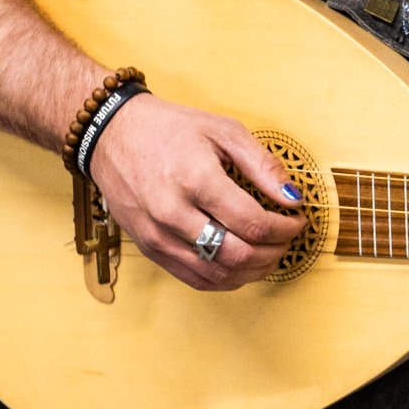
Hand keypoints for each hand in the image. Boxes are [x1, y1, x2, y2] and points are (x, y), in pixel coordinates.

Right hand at [83, 93, 304, 290]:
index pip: (253, 223)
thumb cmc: (169, 128)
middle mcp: (173, 213)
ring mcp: (157, 235)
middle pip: (238, 255)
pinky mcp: (148, 248)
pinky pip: (194, 278)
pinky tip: (241, 265)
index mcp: (195, 180)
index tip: (297, 221)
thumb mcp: (223, 131)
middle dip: (274, 252)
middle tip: (286, 239)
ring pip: (218, 275)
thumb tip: (293, 198)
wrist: (111, 135)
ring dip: (253, 271)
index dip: (285, 229)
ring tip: (269, 254)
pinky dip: (225, 279)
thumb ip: (262, 165)